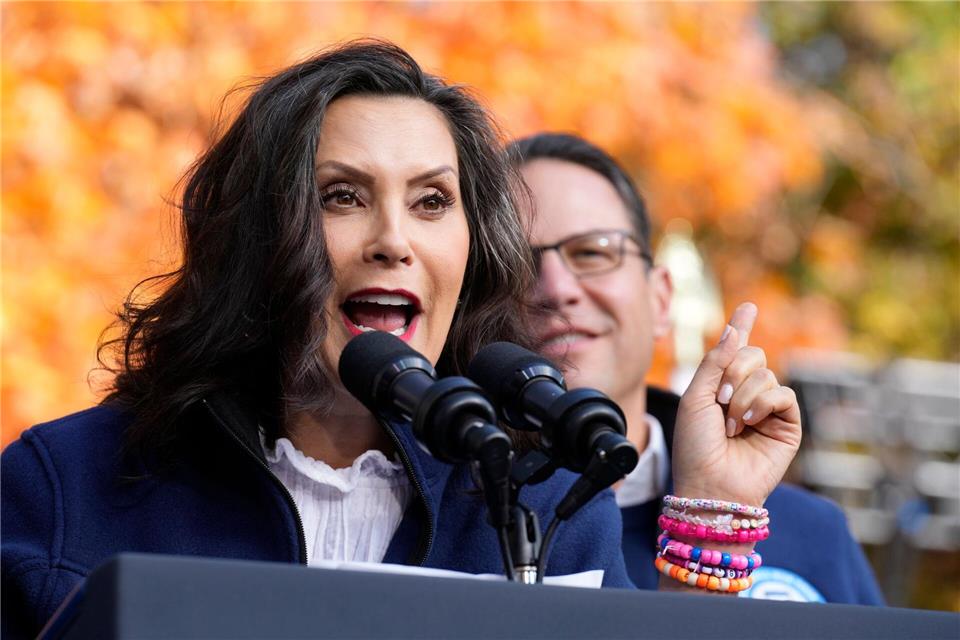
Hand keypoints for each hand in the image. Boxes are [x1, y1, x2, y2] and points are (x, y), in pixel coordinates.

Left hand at [671, 302, 801, 507]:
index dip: (742, 327)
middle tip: (720, 399)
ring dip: (743, 396)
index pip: (735, 351)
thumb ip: (716, 361)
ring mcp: (768, 410)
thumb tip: (735, 328)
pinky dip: (763, 404)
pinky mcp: (788, 425)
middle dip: (734, 372)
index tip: (748, 306)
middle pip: (753, 355)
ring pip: (767, 375)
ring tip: (731, 424)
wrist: (710, 482)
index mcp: (721, 387)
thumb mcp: (696, 396)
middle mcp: (746, 395)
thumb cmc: (696, 444)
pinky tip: (749, 424)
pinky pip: (783, 394)